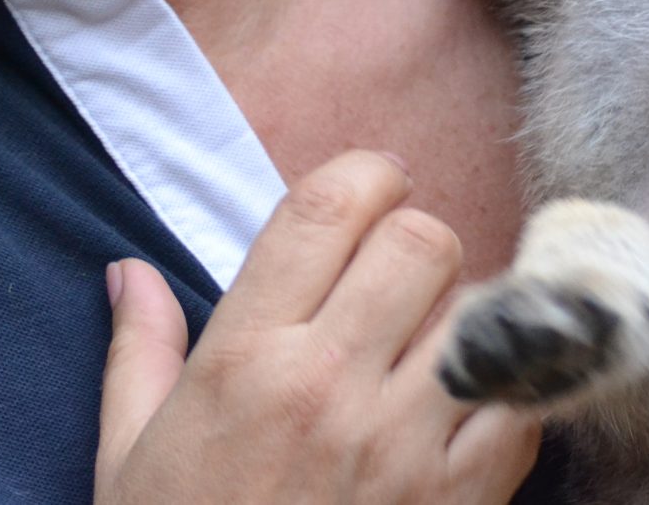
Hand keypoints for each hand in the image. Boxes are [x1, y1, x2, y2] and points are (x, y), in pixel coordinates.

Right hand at [94, 151, 541, 503]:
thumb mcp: (127, 455)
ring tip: (434, 345)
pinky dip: (511, 391)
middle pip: (422, 240)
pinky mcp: (459, 499)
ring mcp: (401, 445)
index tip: (371, 193)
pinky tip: (472, 406)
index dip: (366, 176)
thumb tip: (128, 270)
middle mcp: (328, 385)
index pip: (327, 206)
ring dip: (465, 314)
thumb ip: (140, 351)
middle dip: (418, 240)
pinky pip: (521, 404)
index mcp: (245, 358)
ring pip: (480, 310)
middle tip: (399, 279)